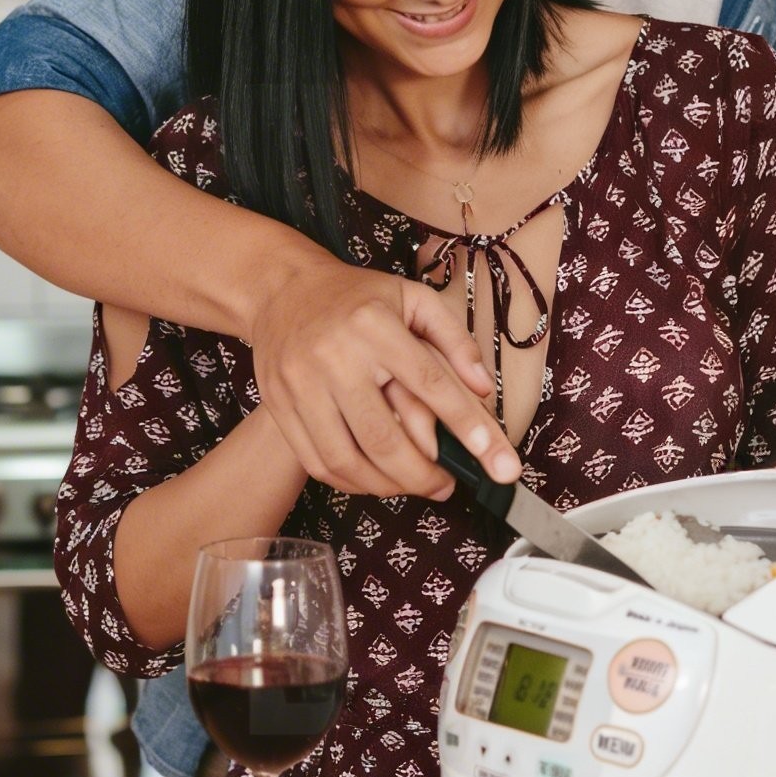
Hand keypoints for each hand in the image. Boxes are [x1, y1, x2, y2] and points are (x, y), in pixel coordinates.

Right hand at [243, 259, 517, 500]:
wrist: (283, 290)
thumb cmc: (356, 297)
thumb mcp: (413, 298)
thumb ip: (454, 339)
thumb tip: (483, 389)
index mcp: (374, 324)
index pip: (428, 383)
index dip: (465, 425)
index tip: (495, 459)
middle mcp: (334, 356)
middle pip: (383, 437)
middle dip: (422, 475)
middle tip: (447, 486)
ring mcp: (301, 384)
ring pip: (347, 459)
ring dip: (388, 486)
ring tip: (414, 486)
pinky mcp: (279, 406)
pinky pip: (318, 462)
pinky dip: (352, 482)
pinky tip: (375, 481)